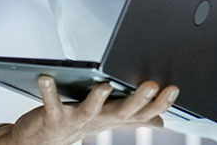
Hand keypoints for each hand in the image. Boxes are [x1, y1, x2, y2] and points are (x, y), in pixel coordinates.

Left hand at [0, 76, 178, 144]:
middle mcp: (99, 120)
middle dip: (138, 100)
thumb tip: (160, 121)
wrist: (42, 142)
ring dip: (97, 99)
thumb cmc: (77, 125)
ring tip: (104, 85)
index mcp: (114, 118)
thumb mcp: (109, 121)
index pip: (143, 112)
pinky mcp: (54, 117)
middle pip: (123, 112)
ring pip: (90, 110)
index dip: (160, 103)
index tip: (174, 89)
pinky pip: (51, 103)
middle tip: (151, 85)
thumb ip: (135, 118)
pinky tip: (46, 78)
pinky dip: (48, 91)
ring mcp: (77, 120)